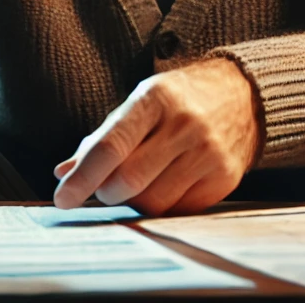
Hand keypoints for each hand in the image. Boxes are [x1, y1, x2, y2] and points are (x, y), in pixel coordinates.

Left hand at [52, 58, 261, 216]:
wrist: (242, 94)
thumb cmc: (180, 99)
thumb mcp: (140, 103)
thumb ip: (103, 137)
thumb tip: (64, 172)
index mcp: (156, 98)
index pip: (112, 145)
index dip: (83, 176)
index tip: (63, 197)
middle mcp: (184, 124)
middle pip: (128, 180)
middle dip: (106, 191)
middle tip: (106, 185)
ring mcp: (208, 152)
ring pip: (152, 202)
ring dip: (135, 201)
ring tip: (141, 180)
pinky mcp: (224, 178)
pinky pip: (178, 211)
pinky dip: (163, 206)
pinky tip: (168, 183)